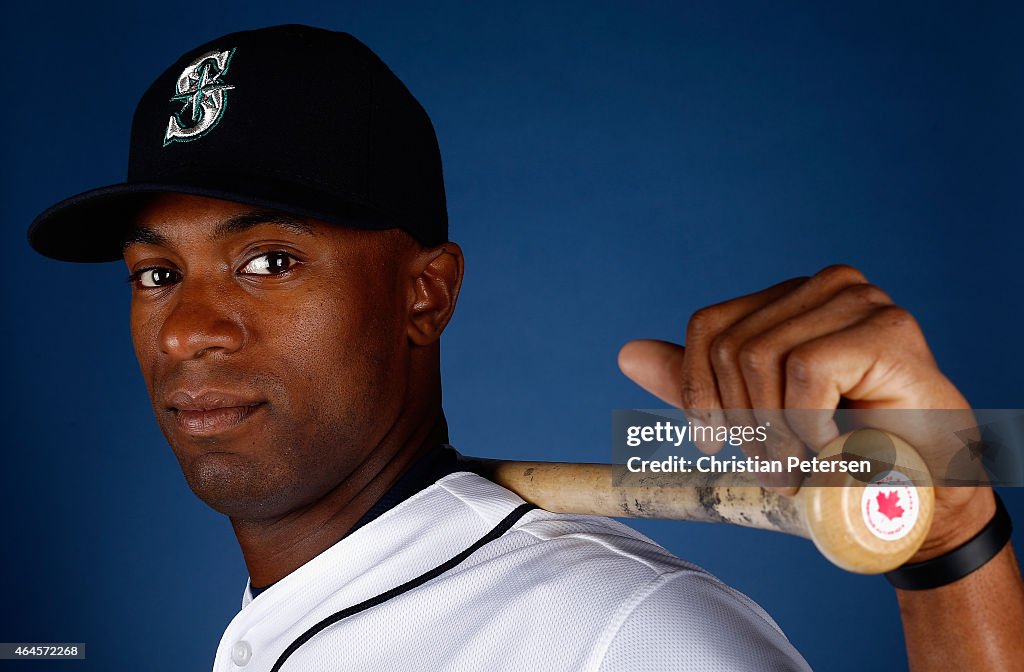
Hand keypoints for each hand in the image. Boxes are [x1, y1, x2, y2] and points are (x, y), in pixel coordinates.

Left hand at [618, 264, 994, 562]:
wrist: (922, 495)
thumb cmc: (836, 456)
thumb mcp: (752, 419)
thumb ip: (698, 383)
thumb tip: (626, 352)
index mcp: (788, 300)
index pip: (708, 326)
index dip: (697, 391)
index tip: (713, 444)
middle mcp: (823, 285)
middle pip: (730, 346)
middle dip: (741, 422)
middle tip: (773, 468)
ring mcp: (858, 299)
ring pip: (761, 358)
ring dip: (774, 433)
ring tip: (801, 466)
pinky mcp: (886, 327)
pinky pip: (805, 372)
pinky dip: (809, 426)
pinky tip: (833, 448)